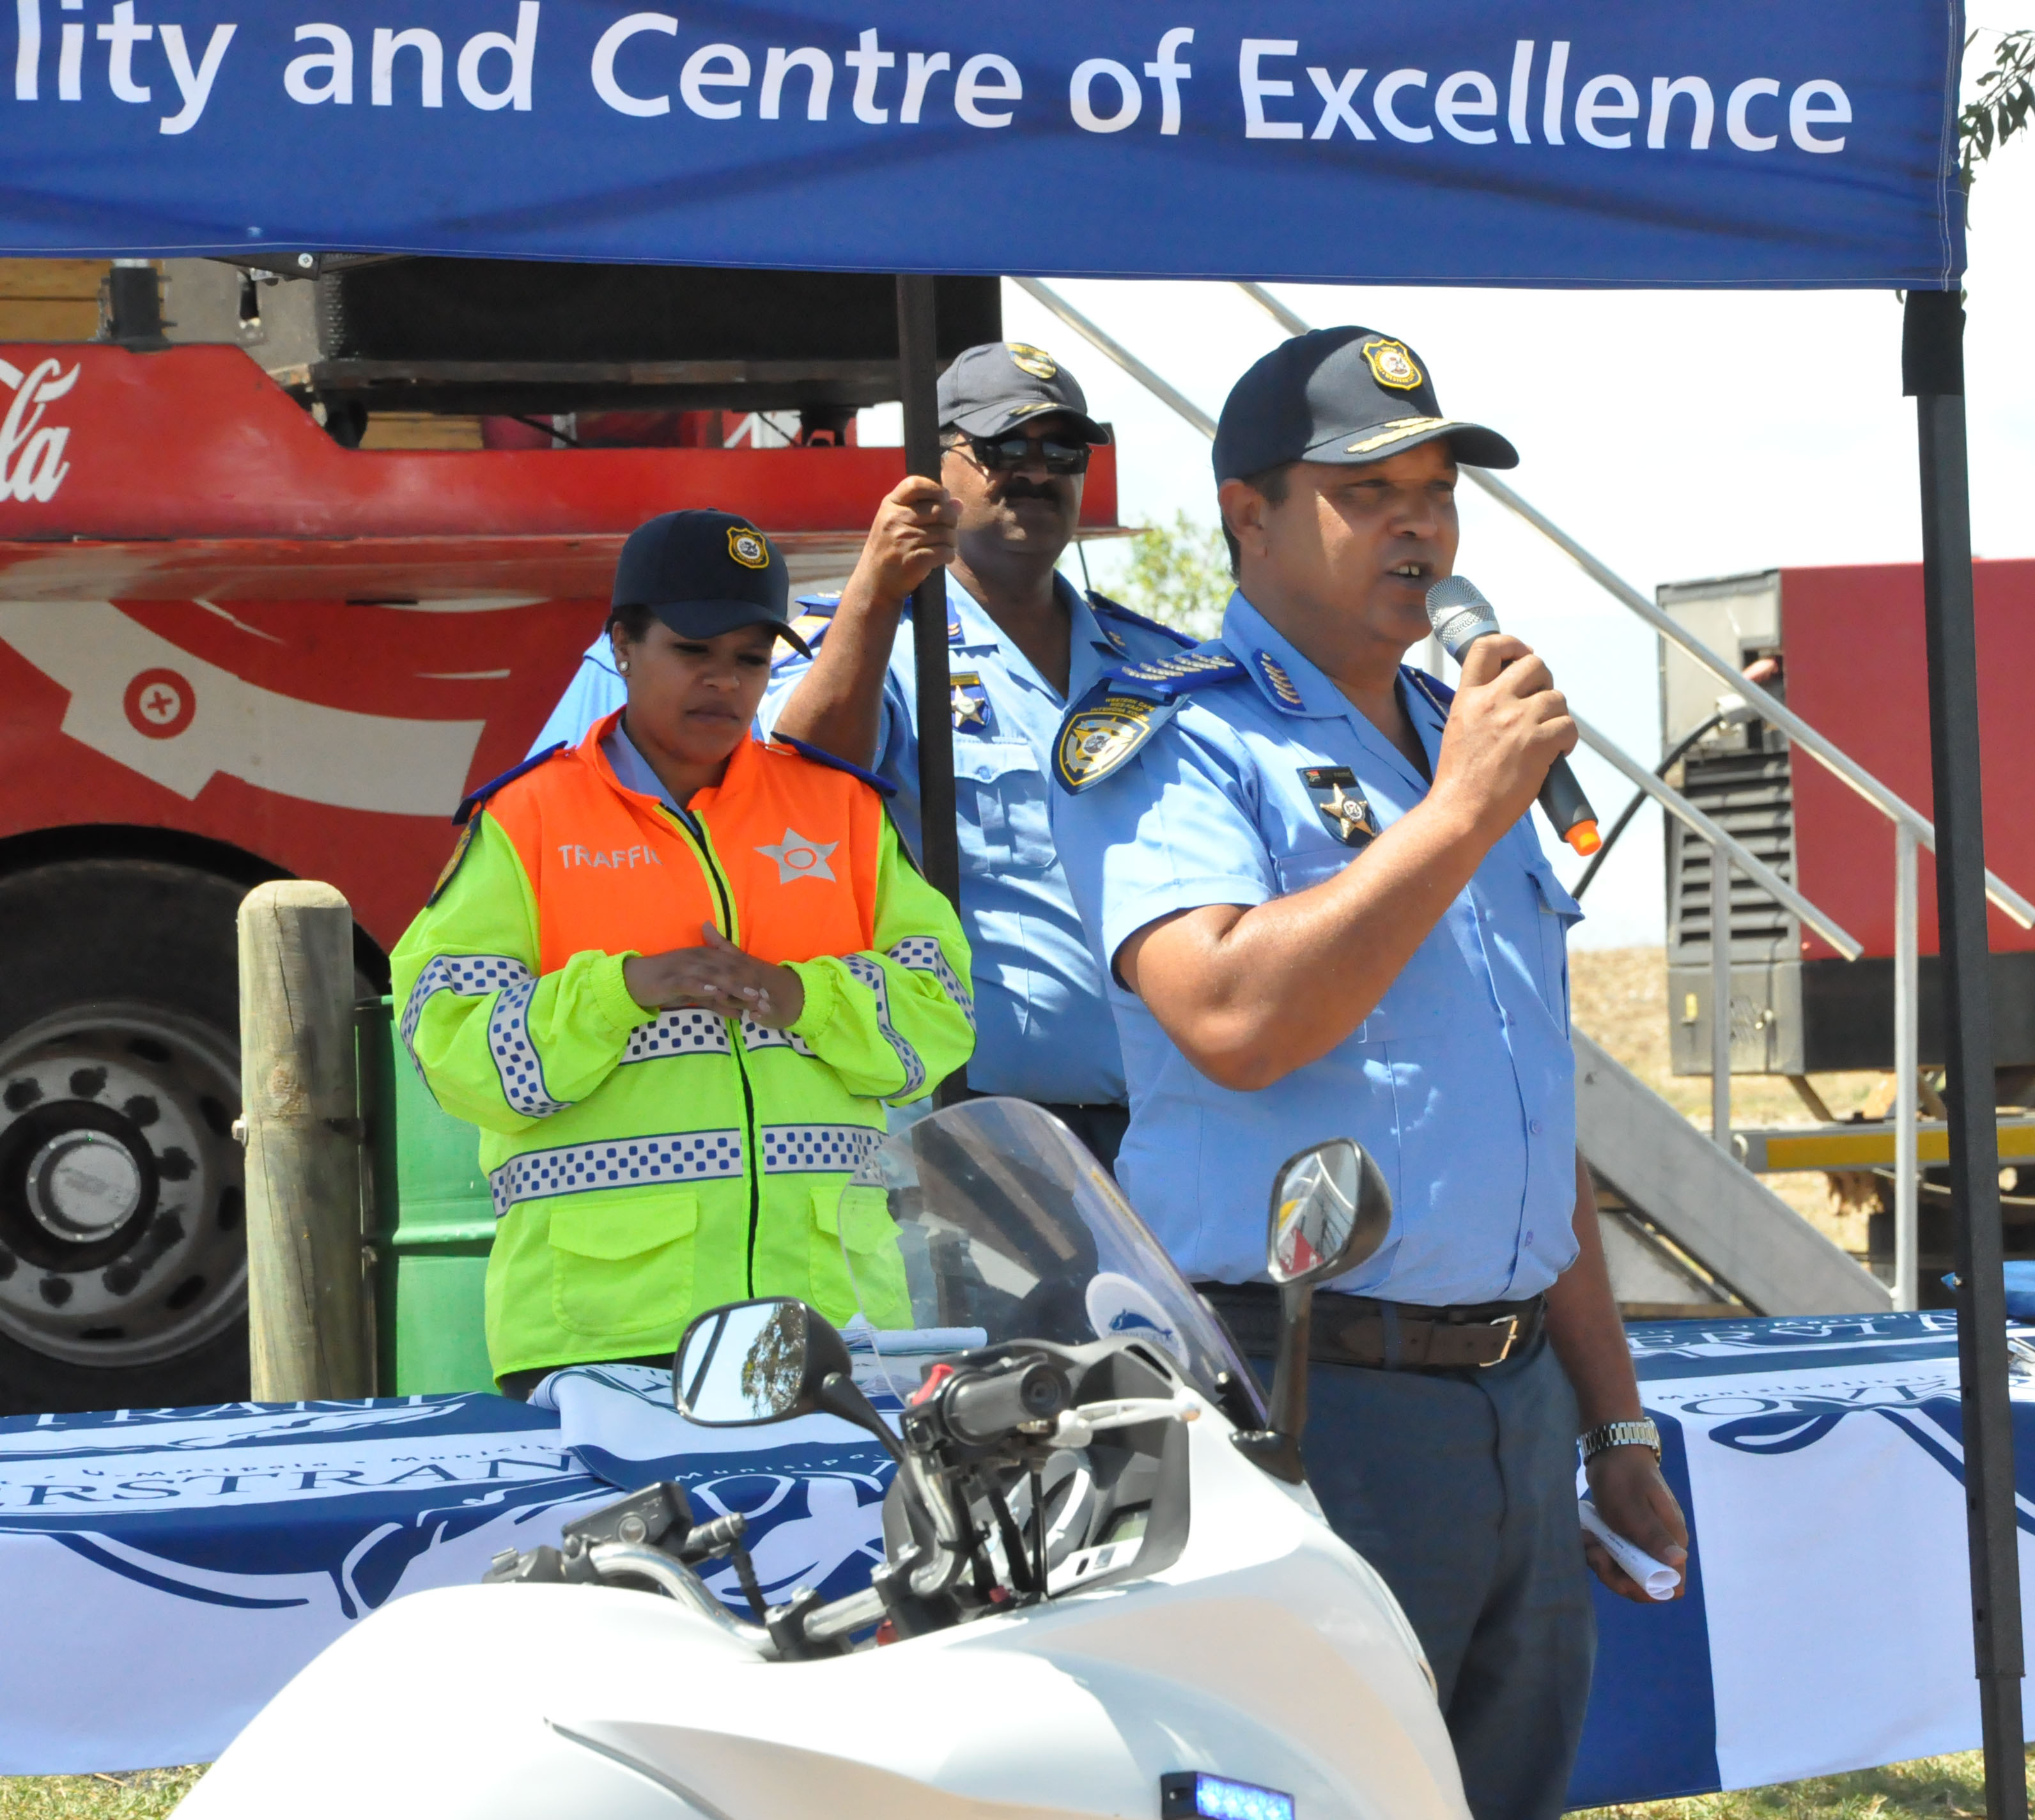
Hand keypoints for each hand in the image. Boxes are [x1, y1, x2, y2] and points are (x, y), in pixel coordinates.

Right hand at [623, 925, 806, 1028]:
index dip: (752, 979)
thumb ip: (717, 1000)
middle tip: (765, 999)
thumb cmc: (666, 986)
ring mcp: (684, 966)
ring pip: (714, 974)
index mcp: (705, 956)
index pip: (734, 965)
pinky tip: (716, 992)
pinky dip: (704, 986)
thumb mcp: (695, 994)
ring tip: (750, 997)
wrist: (634, 981)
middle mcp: (697, 957)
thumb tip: (739, 1013)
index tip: (767, 993)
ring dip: (734, 985)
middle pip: (729, 969)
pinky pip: (690, 981)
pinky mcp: (671, 977)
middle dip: (749, 984)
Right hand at [850, 475, 957, 606]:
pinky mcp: (915, 560)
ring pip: (947, 533)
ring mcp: (904, 540)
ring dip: (951, 541)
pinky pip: (946, 551)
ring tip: (942, 546)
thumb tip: (958, 504)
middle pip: (941, 510)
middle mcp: (896, 519)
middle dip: (951, 520)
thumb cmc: (889, 550)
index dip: (936, 489)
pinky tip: (942, 558)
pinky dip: (949, 556)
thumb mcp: (897, 524)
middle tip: (946, 530)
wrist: (874, 584)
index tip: (943, 499)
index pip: (916, 484)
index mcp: (890, 505)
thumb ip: (926, 509)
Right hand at [1429, 633, 1577, 841]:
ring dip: (1557, 715)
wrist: (1459, 814)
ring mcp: (1516, 721)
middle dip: (1544, 681)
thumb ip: (1481, 708)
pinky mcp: (1538, 743)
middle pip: (1534, 664)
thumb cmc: (1458, 782)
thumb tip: (1511, 698)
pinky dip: (1568, 740)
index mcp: (1468, 697)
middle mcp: (1492, 701)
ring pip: (1557, 697)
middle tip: (1540, 705)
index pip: (1488, 646)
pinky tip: (1556, 755)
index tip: (1522, 654)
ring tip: (1547, 738)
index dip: (1512, 644)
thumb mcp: (1458, 730)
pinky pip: (1569, 726)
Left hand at [1583, 1445, 1688, 1602]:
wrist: (1612, 1449)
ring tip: (1588, 1541)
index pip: (1671, 1585)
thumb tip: (1679, 1560)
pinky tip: (1587, 1537)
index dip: (1647, 1590)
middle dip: (1616, 1575)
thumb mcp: (1633, 1508)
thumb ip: (1653, 1536)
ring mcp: (1644, 1539)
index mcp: (1671, 1541)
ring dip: (1603, 1563)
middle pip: (1645, 1582)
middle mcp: (1661, 1545)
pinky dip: (1600, 1551)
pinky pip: (1616, 1555)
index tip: (1620, 1575)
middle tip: (1595, 1553)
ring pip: (1627, 1570)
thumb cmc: (1624, 1477)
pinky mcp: (1628, 1534)